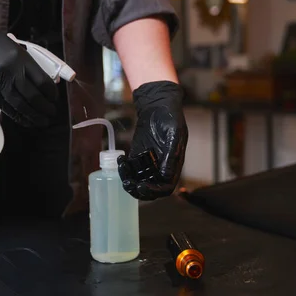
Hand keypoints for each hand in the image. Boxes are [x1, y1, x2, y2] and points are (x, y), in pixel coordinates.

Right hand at [0, 6, 56, 126]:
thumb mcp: (14, 47)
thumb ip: (29, 63)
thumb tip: (46, 81)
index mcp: (20, 58)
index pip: (42, 81)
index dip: (51, 94)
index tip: (55, 99)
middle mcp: (11, 71)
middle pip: (33, 96)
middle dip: (45, 108)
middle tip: (52, 113)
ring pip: (21, 105)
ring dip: (34, 116)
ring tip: (43, 121)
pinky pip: (6, 108)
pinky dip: (18, 116)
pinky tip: (27, 120)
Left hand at [118, 81, 187, 199]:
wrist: (158, 104)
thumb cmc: (171, 117)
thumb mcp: (174, 134)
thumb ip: (171, 155)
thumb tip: (166, 175)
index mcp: (173, 165)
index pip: (165, 187)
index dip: (155, 191)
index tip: (142, 186)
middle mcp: (161, 167)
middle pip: (151, 188)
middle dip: (139, 189)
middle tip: (128, 183)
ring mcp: (149, 162)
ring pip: (139, 180)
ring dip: (129, 181)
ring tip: (122, 171)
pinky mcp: (139, 155)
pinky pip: (131, 169)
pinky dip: (124, 169)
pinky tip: (121, 161)